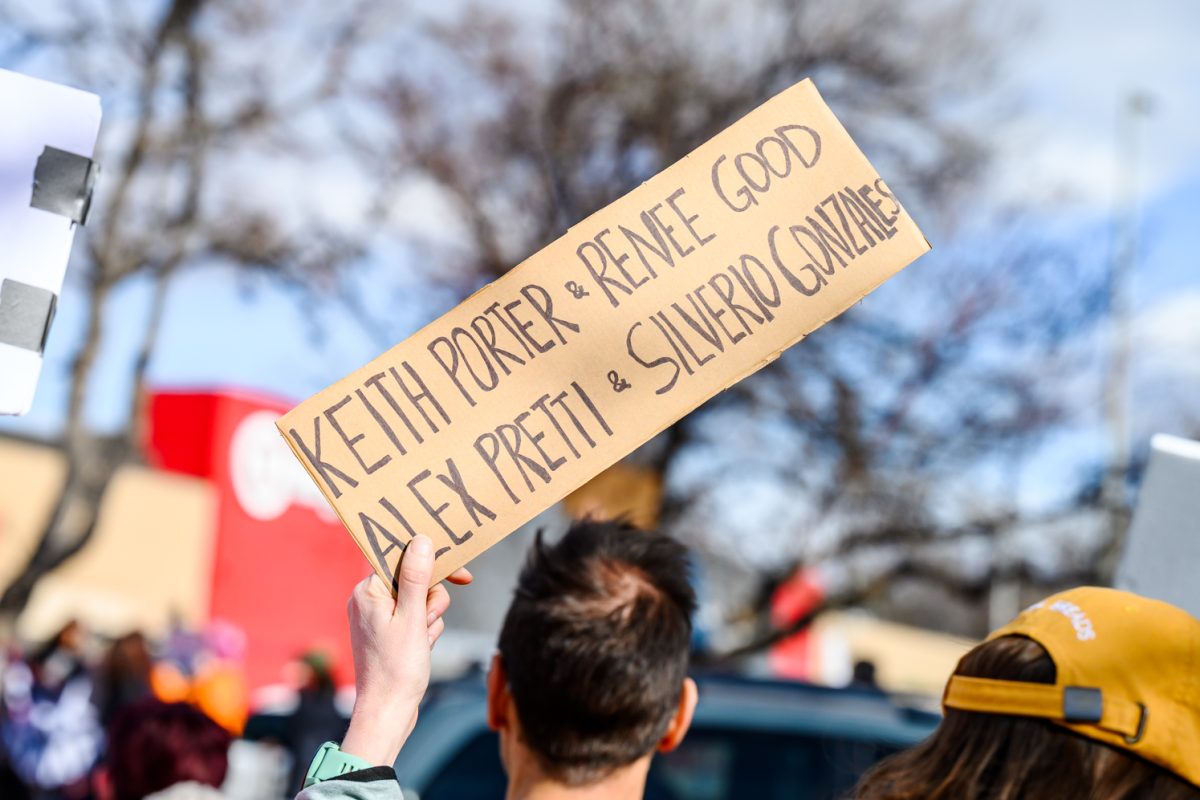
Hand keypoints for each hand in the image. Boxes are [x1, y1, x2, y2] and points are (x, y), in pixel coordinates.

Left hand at [340, 535, 472, 766]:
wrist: (387, 713)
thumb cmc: (397, 668)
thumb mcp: (413, 618)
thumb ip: (418, 577)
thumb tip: (421, 539)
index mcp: (368, 591)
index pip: (403, 558)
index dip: (432, 563)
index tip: (460, 574)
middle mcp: (368, 599)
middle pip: (415, 579)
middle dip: (431, 600)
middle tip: (427, 622)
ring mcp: (377, 617)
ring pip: (420, 600)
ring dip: (430, 618)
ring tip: (422, 641)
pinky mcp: (387, 632)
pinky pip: (415, 618)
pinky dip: (424, 630)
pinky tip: (421, 648)